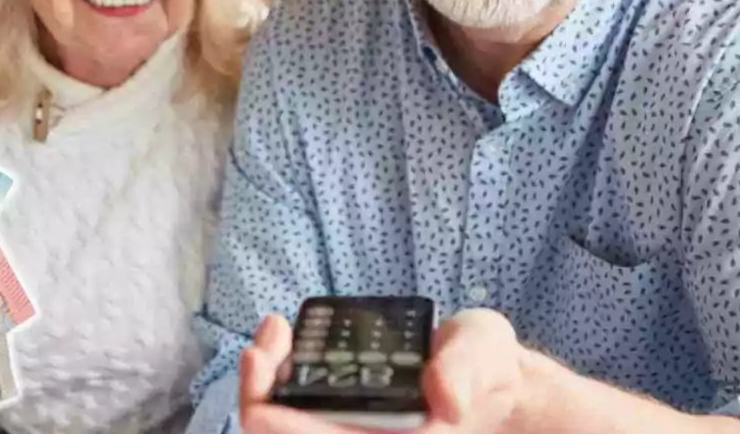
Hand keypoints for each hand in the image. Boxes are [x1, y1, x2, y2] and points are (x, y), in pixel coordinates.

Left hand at [239, 309, 524, 433]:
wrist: (494, 382)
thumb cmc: (488, 371)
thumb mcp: (484, 358)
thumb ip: (464, 373)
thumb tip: (445, 398)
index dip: (271, 414)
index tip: (261, 363)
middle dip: (259, 388)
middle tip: (268, 336)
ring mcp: (350, 430)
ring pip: (281, 421)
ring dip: (266, 378)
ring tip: (274, 329)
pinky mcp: (343, 413)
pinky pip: (295, 401)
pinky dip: (281, 372)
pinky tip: (285, 338)